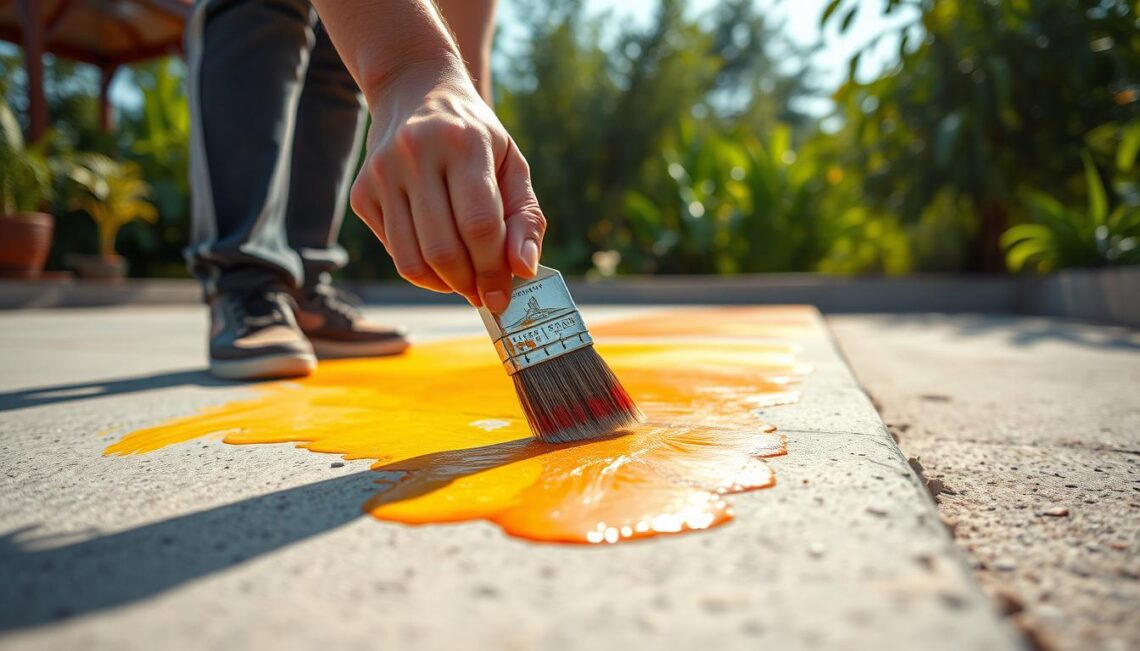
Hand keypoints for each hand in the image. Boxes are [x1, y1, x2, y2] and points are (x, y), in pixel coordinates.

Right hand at [349, 58, 545, 312]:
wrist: (414, 91)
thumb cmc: (475, 137)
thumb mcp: (512, 164)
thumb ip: (525, 218)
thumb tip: (524, 270)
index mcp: (463, 143)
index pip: (479, 224)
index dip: (494, 269)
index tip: (504, 296)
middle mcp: (414, 154)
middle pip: (443, 248)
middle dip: (469, 283)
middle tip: (485, 294)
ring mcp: (381, 174)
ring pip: (412, 260)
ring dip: (444, 285)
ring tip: (465, 283)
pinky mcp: (361, 193)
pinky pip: (395, 253)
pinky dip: (422, 270)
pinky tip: (440, 258)